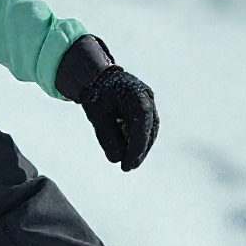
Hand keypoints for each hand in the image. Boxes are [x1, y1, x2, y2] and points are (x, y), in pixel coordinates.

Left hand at [55, 35, 158, 171]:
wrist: (98, 77)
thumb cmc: (96, 92)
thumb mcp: (95, 112)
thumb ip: (106, 133)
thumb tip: (117, 158)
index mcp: (135, 93)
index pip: (142, 122)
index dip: (137, 145)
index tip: (128, 163)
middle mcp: (147, 97)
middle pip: (149, 128)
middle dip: (140, 150)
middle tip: (128, 167)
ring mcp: (149, 104)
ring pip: (150, 131)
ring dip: (140, 148)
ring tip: (128, 164)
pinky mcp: (146, 111)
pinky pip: (145, 129)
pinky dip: (138, 142)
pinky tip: (129, 154)